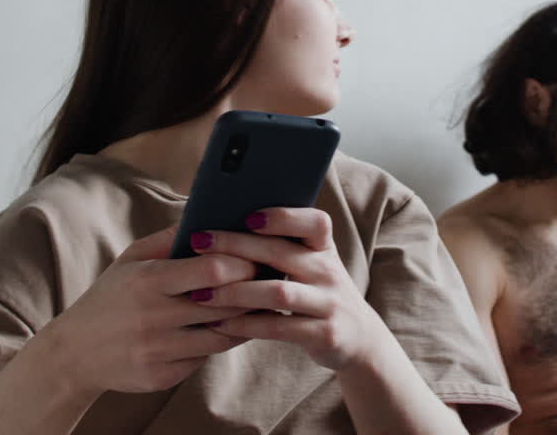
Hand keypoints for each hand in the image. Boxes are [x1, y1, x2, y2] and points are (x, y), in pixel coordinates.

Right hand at [40, 225, 256, 394]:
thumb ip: (169, 238)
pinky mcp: (162, 376)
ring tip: (257, 306)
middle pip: (224, 304)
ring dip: (244, 322)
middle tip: (270, 282)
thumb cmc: (110, 297)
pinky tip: (228, 331)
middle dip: (252, 292)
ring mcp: (158, 350)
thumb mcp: (130, 260)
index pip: (211, 269)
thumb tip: (207, 214)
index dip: (242, 263)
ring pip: (221, 336)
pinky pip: (205, 359)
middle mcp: (154, 316)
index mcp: (148, 280)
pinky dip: (218, 344)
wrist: (74, 353)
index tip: (257, 257)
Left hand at [188, 207, 384, 372]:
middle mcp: (329, 272)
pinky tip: (217, 324)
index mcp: (324, 248)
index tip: (247, 216)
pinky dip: (244, 325)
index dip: (283, 217)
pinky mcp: (325, 334)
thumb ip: (282, 247)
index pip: (314, 222)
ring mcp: (330, 304)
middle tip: (198, 243)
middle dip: (236, 246)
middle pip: (281, 254)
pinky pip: (278, 327)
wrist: (358, 339)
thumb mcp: (312, 266)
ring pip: (278, 292)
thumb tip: (224, 224)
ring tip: (200, 294)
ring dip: (234, 292)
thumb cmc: (318, 294)